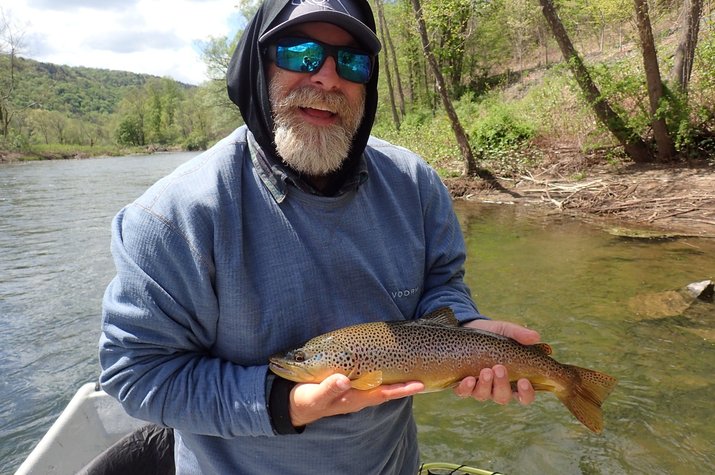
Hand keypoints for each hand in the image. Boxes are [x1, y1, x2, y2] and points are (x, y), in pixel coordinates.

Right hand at [289, 374, 424, 426]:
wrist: (295, 405)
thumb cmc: (306, 400)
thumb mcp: (314, 396)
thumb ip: (329, 389)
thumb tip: (344, 379)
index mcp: (353, 398)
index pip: (383, 393)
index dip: (401, 389)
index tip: (420, 384)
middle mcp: (359, 396)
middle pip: (388, 390)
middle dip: (406, 384)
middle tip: (425, 374)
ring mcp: (355, 392)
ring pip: (381, 386)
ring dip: (397, 380)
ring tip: (413, 370)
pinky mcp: (350, 386)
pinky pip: (372, 382)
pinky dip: (383, 376)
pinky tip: (388, 368)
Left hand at [453, 319, 539, 404]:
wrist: (468, 328)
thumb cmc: (492, 334)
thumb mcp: (506, 330)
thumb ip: (519, 334)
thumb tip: (536, 337)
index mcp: (513, 379)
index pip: (524, 396)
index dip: (526, 393)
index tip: (524, 381)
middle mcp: (496, 387)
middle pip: (503, 397)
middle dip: (502, 385)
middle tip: (500, 368)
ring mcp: (479, 387)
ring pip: (483, 395)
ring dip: (485, 385)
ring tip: (485, 370)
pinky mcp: (462, 383)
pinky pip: (463, 392)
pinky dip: (466, 388)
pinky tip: (468, 379)